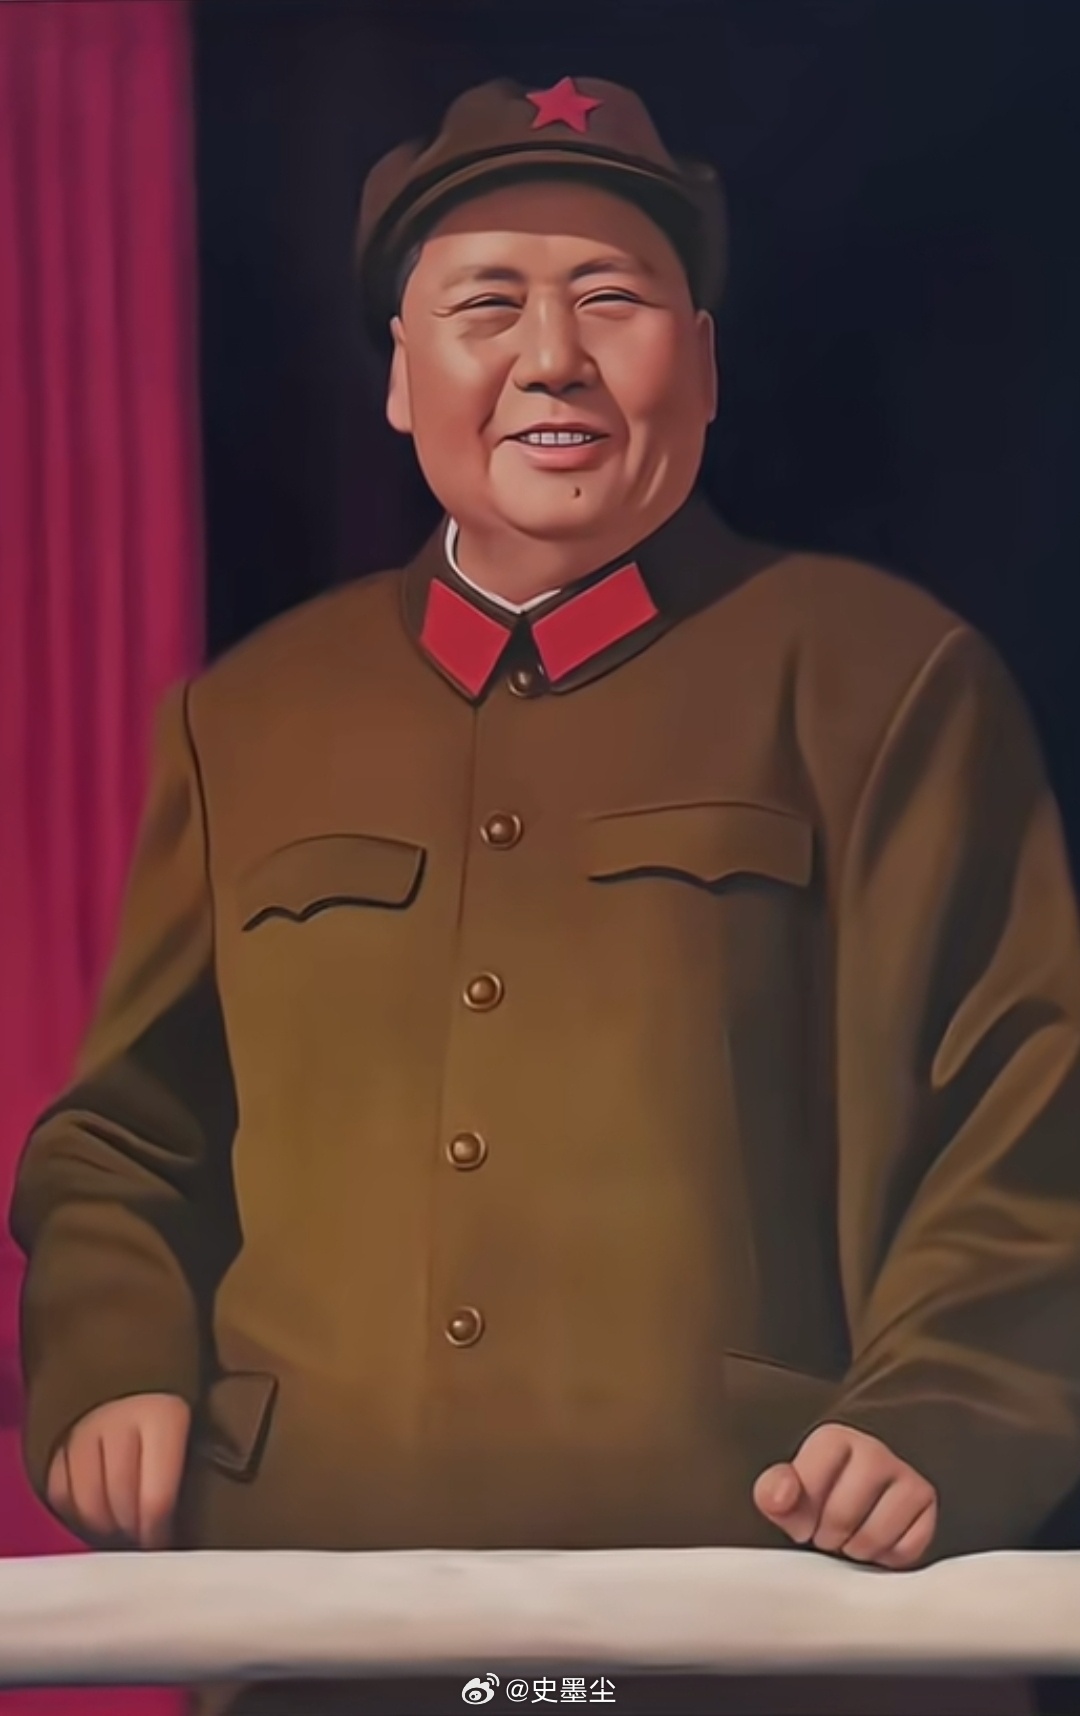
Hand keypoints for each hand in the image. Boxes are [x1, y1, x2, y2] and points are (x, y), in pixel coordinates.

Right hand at [46, 1393, 191, 1548]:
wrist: (133, 1362)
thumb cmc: (169, 1409)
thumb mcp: (191, 1428)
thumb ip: (187, 1469)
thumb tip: (183, 1521)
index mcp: (163, 1417)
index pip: (156, 1498)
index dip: (158, 1532)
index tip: (163, 1542)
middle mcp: (119, 1422)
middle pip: (119, 1504)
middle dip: (133, 1530)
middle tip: (143, 1539)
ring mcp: (82, 1431)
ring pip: (86, 1504)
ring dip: (104, 1526)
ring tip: (122, 1528)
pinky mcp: (57, 1439)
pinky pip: (59, 1493)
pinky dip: (75, 1512)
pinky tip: (96, 1513)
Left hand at [753, 1422, 937, 1567]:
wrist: (859, 1507)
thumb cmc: (819, 1499)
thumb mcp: (785, 1495)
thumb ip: (772, 1493)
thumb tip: (780, 1497)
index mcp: (833, 1440)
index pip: (809, 1484)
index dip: (802, 1515)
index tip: (803, 1522)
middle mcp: (873, 1450)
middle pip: (843, 1514)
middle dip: (830, 1536)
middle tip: (828, 1534)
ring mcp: (905, 1474)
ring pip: (876, 1535)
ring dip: (858, 1549)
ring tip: (852, 1539)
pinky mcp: (926, 1503)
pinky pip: (906, 1549)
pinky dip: (888, 1558)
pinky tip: (879, 1544)